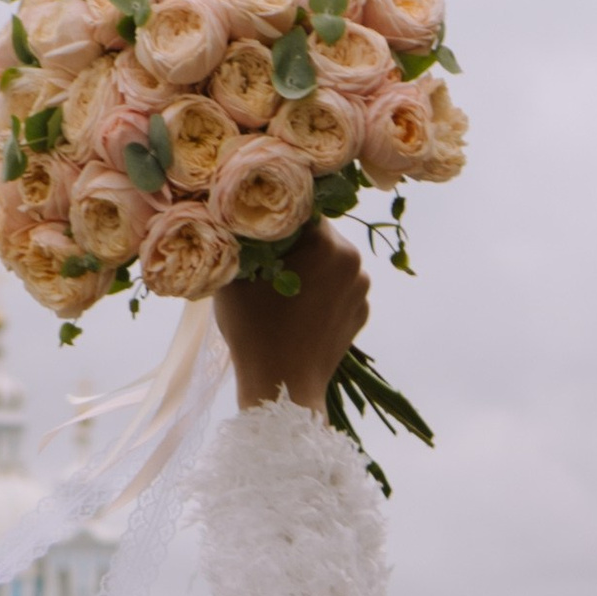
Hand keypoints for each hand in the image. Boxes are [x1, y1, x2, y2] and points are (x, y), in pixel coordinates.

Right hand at [215, 221, 370, 415]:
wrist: (283, 388)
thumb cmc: (253, 330)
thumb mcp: (234, 278)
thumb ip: (241, 242)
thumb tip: (237, 220)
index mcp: (326, 242)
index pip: (301, 208)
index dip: (277, 216)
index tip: (258, 229)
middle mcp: (353, 259)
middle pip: (320, 235)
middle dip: (297, 244)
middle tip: (268, 262)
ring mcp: (362, 289)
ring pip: (332, 263)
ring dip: (312, 269)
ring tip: (283, 292)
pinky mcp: (362, 313)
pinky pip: (340, 290)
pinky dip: (323, 294)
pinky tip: (300, 312)